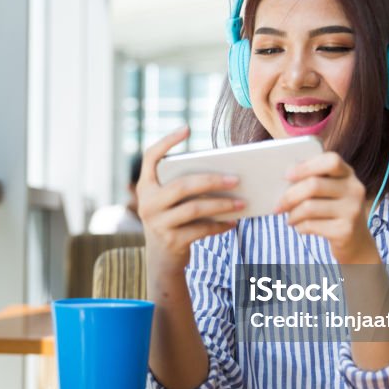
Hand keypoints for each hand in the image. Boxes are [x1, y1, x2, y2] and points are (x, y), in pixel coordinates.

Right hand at [137, 126, 242, 275]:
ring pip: (194, 208)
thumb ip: (184, 187)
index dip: (166, 142)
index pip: (150, 157)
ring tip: (242, 202)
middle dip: (212, 181)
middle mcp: (148, 203)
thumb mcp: (170, 202)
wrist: (162, 260)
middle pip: (183, 186)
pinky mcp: (172, 241)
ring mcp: (158, 223)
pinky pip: (201, 229)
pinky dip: (220, 225)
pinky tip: (234, 222)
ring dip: (222, 205)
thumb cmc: (174, 220)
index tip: (187, 128)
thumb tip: (224, 174)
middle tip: (236, 179)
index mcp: (146, 187)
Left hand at [275, 151, 379, 263]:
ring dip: (292, 214)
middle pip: (314, 185)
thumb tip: (283, 180)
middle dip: (289, 196)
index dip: (306, 166)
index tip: (287, 175)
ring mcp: (352, 210)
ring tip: (290, 219)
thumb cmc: (333, 211)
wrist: (356, 241)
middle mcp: (354, 189)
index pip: (331, 160)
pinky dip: (299, 227)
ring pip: (309, 207)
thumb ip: (313, 180)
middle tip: (278, 206)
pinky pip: (311, 225)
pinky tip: (300, 228)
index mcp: (348, 174)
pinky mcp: (345, 230)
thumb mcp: (330, 191)